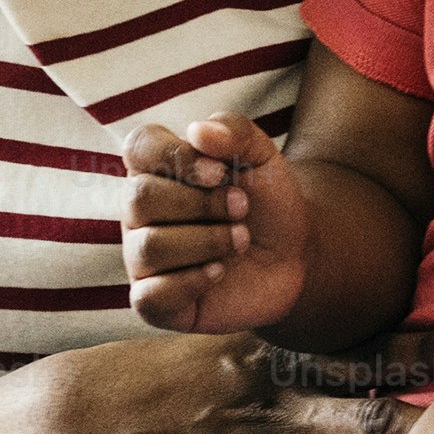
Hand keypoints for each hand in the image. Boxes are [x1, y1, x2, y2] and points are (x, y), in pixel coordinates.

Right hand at [18, 329, 433, 433]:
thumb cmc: (150, 388)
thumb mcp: (218, 355)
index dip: (424, 351)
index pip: (362, 354)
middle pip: (366, 412)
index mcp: (270, 364)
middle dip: (433, 421)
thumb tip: (347, 365)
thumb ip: (283, 363)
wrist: (69, 424)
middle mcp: (267, 407)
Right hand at [120, 115, 310, 332]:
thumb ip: (234, 131)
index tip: (221, 172)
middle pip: (138, 198)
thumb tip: (197, 131)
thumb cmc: (267, 203)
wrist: (295, 256)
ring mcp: (143, 259)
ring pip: (148, 247)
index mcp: (156, 170)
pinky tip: (219, 272)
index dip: (175, 157)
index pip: (137, 148)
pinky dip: (191, 282)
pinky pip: (149, 296)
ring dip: (206, 241)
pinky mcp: (155, 302)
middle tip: (242, 208)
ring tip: (240, 240)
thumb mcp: (263, 157)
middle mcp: (139, 213)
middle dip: (201, 204)